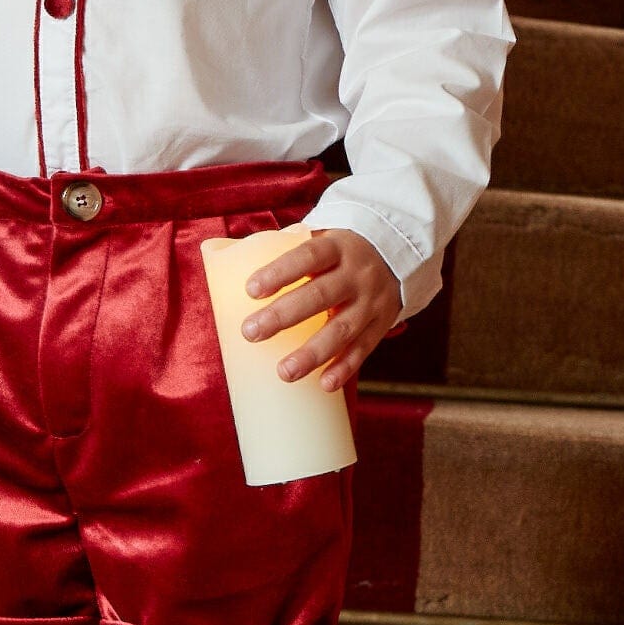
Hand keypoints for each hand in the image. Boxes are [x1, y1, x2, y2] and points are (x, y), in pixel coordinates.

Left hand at [242, 229, 400, 390]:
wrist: (398, 252)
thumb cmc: (339, 250)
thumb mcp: (322, 239)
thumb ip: (285, 250)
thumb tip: (225, 258)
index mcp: (337, 247)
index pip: (308, 256)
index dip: (280, 272)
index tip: (250, 290)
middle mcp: (357, 274)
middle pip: (320, 295)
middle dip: (284, 316)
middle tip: (250, 333)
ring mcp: (371, 301)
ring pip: (342, 329)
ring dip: (312, 353)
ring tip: (283, 372)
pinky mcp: (381, 325)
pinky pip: (363, 350)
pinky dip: (344, 368)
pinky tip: (323, 385)